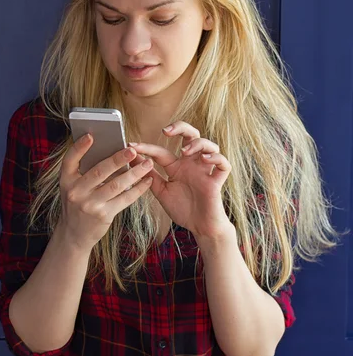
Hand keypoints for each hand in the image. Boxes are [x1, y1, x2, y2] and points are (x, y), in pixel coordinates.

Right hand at [57, 133, 153, 250]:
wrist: (74, 234)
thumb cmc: (77, 204)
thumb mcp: (72, 187)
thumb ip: (84, 172)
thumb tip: (110, 152)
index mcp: (66, 180)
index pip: (70, 160)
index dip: (79, 147)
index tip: (91, 136)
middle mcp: (76, 192)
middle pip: (99, 171)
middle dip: (118, 159)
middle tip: (133, 150)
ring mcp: (90, 204)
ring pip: (116, 185)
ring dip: (134, 173)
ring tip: (148, 164)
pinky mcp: (103, 215)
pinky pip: (125, 199)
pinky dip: (138, 189)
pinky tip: (147, 181)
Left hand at [128, 121, 233, 239]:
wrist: (199, 228)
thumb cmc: (182, 209)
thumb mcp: (161, 192)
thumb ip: (149, 176)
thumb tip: (132, 160)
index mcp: (176, 167)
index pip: (161, 151)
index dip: (146, 147)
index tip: (131, 146)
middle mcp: (191, 164)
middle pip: (191, 134)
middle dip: (180, 127)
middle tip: (166, 131)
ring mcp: (205, 170)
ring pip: (209, 144)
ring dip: (197, 143)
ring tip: (184, 151)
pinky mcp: (217, 180)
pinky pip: (224, 164)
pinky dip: (216, 158)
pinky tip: (205, 159)